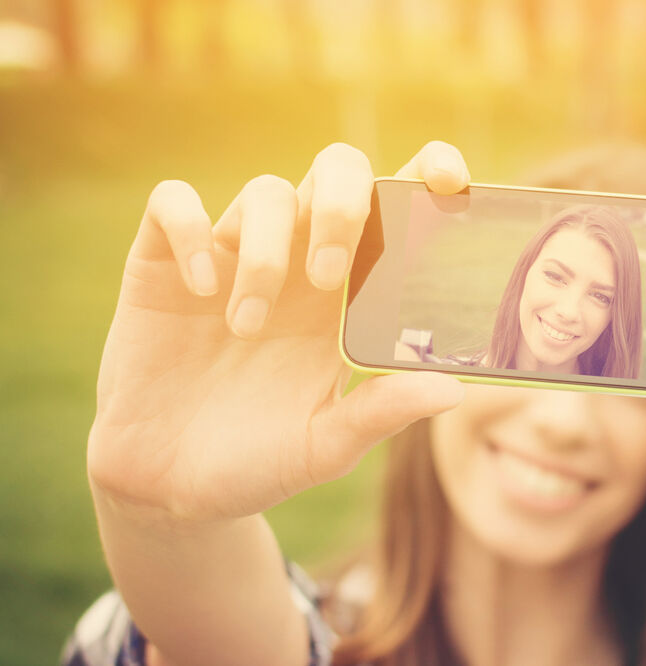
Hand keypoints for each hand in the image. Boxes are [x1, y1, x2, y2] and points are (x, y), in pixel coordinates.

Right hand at [87, 141, 468, 523]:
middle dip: (343, 204)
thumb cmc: (260, 461)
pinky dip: (190, 230)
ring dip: (265, 253)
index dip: (426, 171)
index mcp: (351, 296)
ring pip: (265, 192)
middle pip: (337, 172)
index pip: (396, 206)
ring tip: (248, 327)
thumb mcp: (327, 445)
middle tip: (329, 277)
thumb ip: (382, 412)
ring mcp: (232, 257)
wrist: (171, 489)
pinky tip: (200, 289)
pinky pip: (173, 204)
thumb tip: (453, 389)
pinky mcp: (164, 264)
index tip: (447, 181)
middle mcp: (299, 263)